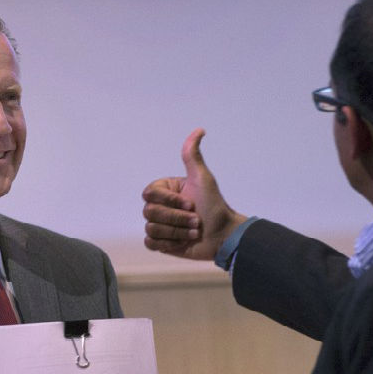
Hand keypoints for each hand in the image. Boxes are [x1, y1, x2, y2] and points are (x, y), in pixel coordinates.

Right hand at [142, 128, 247, 259]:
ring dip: (177, 232)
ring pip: (151, 229)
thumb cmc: (214, 206)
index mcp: (165, 190)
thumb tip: (199, 129)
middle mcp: (160, 206)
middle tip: (196, 220)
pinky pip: (151, 243)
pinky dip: (168, 244)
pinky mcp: (160, 242)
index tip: (191, 203)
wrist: (222, 235)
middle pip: (150, 212)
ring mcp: (159, 225)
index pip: (150, 194)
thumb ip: (193, 155)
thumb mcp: (203, 179)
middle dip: (177, 219)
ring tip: (193, 232)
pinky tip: (183, 242)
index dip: (170, 201)